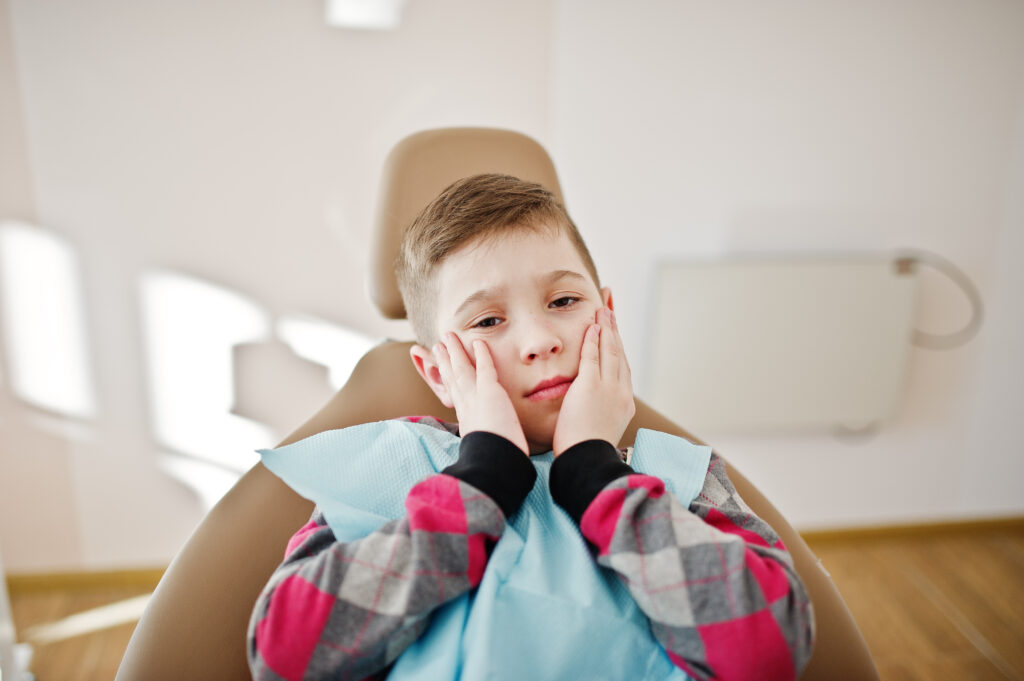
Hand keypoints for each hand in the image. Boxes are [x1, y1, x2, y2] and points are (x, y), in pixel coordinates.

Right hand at [433, 333, 528, 454]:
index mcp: (465, 419)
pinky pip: (484, 368)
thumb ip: (484, 440)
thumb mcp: (484, 448)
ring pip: (461, 369)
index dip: (444, 379)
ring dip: (454, 352)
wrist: (494, 464)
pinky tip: (478, 342)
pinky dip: (481, 354)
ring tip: (447, 337)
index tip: (437, 369)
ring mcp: (476, 399)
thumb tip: (485, 447)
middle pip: (451, 379)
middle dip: (442, 361)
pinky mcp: (489, 394)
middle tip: (436, 346)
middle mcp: (466, 407)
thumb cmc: (494, 460)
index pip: (452, 394)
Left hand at [552, 308, 635, 456]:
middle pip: (619, 354)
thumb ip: (597, 412)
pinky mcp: (591, 387)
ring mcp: (608, 389)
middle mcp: (621, 393)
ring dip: (606, 328)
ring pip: (610, 352)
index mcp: (624, 403)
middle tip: (610, 308)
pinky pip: (593, 357)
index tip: (613, 331)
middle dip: (614, 329)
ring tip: (603, 309)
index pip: (621, 367)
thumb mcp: (599, 428)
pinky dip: (594, 339)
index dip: (617, 346)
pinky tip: (592, 325)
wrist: (586, 462)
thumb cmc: (585, 452)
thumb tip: (589, 407)